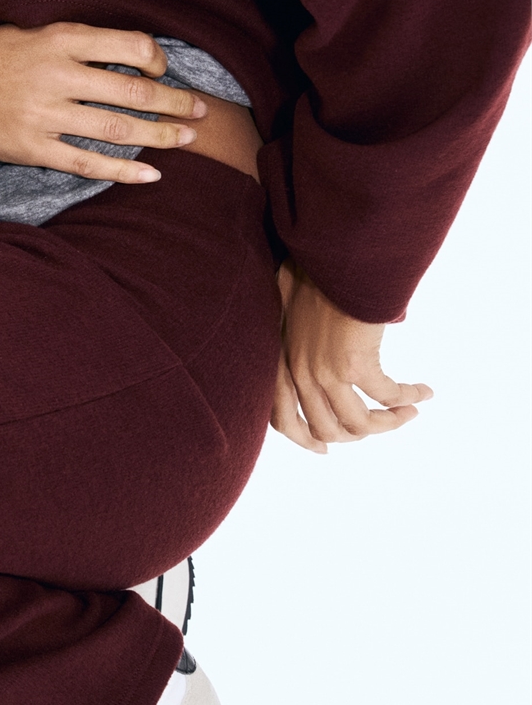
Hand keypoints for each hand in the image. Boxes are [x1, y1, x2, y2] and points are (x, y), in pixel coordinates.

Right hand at [0, 23, 203, 183]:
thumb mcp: (22, 32)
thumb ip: (68, 42)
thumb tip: (118, 55)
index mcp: (57, 39)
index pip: (129, 45)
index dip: (157, 59)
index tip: (163, 69)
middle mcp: (56, 75)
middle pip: (133, 90)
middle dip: (174, 101)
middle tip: (200, 110)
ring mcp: (45, 115)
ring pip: (118, 128)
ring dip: (160, 135)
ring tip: (186, 139)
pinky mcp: (32, 148)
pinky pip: (88, 163)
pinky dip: (123, 170)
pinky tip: (150, 175)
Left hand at [272, 264, 433, 454]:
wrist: (330, 253)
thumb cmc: (311, 267)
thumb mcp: (289, 303)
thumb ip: (296, 328)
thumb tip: (315, 333)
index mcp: (280, 359)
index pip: (281, 419)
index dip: (304, 440)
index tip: (324, 451)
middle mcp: (298, 372)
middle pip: (326, 429)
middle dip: (357, 434)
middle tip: (382, 426)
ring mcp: (325, 372)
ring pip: (359, 424)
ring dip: (389, 423)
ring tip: (408, 412)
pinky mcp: (354, 365)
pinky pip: (387, 397)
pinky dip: (408, 398)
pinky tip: (423, 391)